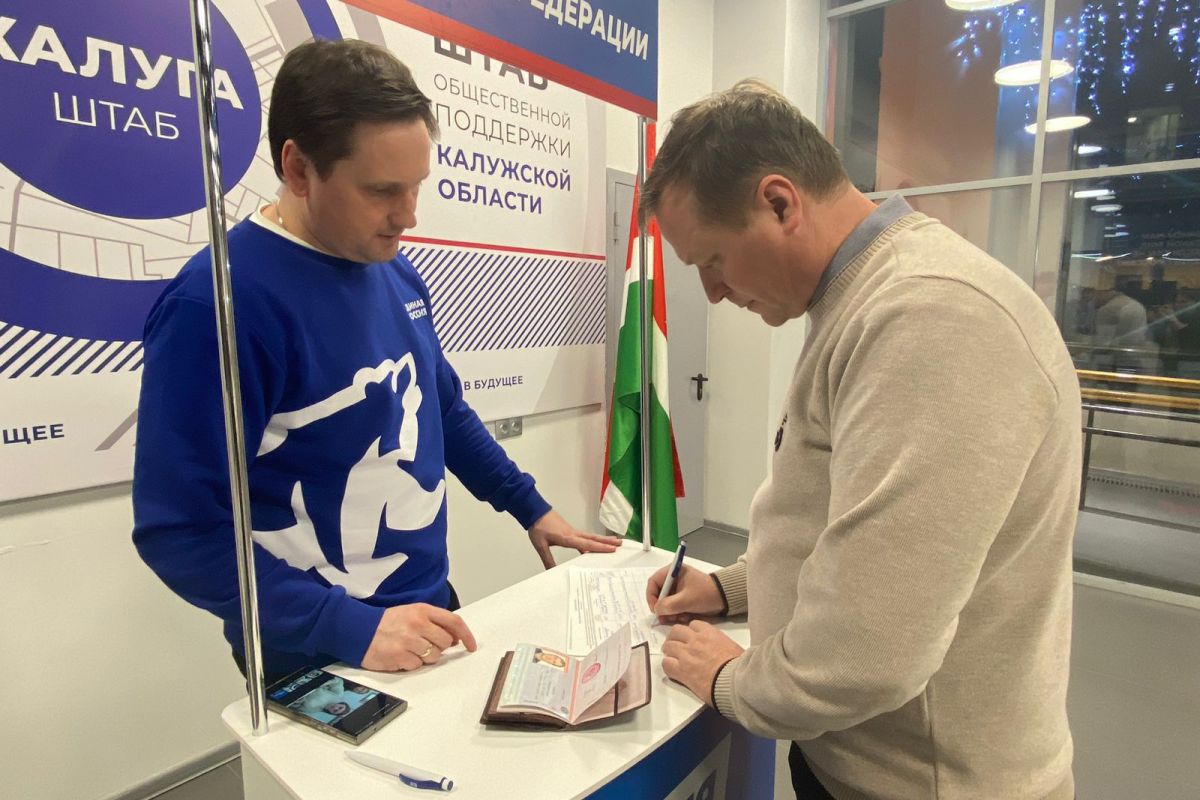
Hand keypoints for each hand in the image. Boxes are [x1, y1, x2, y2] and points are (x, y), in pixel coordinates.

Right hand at [361, 603, 477, 671]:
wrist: (359, 630)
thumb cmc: (388, 622)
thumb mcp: (412, 613)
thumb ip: (434, 622)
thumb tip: (455, 639)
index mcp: (422, 610)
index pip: (454, 622)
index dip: (466, 635)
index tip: (471, 646)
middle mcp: (417, 624)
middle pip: (446, 642)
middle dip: (440, 647)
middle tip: (425, 644)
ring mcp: (408, 641)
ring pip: (434, 657)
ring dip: (426, 657)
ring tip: (411, 649)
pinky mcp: (399, 657)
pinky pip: (418, 666)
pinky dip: (412, 664)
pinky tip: (401, 655)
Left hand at [527, 509, 619, 568]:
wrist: (535, 512)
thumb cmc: (538, 527)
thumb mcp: (540, 545)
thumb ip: (547, 559)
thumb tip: (551, 572)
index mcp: (567, 537)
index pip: (587, 544)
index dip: (600, 548)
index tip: (612, 549)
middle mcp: (573, 533)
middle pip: (593, 539)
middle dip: (607, 542)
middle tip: (621, 543)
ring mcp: (572, 531)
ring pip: (590, 537)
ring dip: (602, 540)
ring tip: (614, 542)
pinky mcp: (570, 531)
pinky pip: (584, 537)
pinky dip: (591, 541)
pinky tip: (593, 547)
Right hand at [646, 564, 724, 622]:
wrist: (724, 599)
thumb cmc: (705, 594)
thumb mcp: (685, 600)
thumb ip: (668, 605)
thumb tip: (657, 610)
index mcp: (674, 572)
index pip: (653, 582)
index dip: (651, 596)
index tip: (655, 609)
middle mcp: (674, 579)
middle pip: (659, 594)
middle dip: (662, 607)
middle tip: (666, 618)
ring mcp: (679, 589)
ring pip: (666, 602)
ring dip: (670, 612)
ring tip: (678, 618)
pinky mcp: (683, 598)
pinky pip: (674, 606)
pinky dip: (676, 613)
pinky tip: (684, 617)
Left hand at [661, 621, 743, 704]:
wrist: (734, 681)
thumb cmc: (738, 666)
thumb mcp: (733, 647)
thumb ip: (722, 644)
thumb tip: (721, 650)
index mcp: (710, 633)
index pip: (693, 624)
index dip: (690, 631)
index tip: (690, 637)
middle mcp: (695, 640)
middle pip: (676, 631)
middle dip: (674, 637)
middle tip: (675, 644)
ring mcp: (686, 654)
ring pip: (668, 646)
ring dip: (669, 651)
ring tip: (671, 657)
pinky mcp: (681, 670)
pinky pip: (666, 663)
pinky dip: (667, 666)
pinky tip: (672, 670)